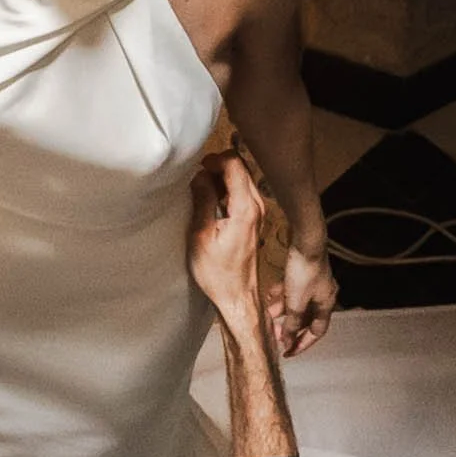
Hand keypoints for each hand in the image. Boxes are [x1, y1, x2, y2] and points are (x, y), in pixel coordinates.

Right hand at [188, 150, 267, 328]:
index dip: (214, 160)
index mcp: (245, 208)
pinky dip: (227, 189)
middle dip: (218, 166)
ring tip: (202, 190)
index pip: (235, 165)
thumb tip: (200, 176)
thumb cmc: (218, 273)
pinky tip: (212, 201)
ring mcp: (259, 212)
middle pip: (240, 167)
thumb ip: (202, 200)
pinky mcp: (255, 219)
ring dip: (222, 178)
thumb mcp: (201, 235)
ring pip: (242, 178)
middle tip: (197, 178)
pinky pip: (243, 192)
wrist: (237, 296)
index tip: (197, 169)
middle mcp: (257, 206)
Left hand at [276, 238, 337, 357]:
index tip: (289, 352)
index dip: (303, 344)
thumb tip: (287, 340)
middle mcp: (322, 295)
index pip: (317, 332)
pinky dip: (281, 295)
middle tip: (276, 334)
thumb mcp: (296, 302)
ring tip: (267, 314)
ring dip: (282, 310)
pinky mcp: (303, 272)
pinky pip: (291, 290)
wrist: (305, 242)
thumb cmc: (306, 270)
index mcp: (327, 304)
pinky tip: (270, 294)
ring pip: (296, 303)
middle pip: (305, 318)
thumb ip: (291, 323)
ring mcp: (313, 283)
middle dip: (289, 326)